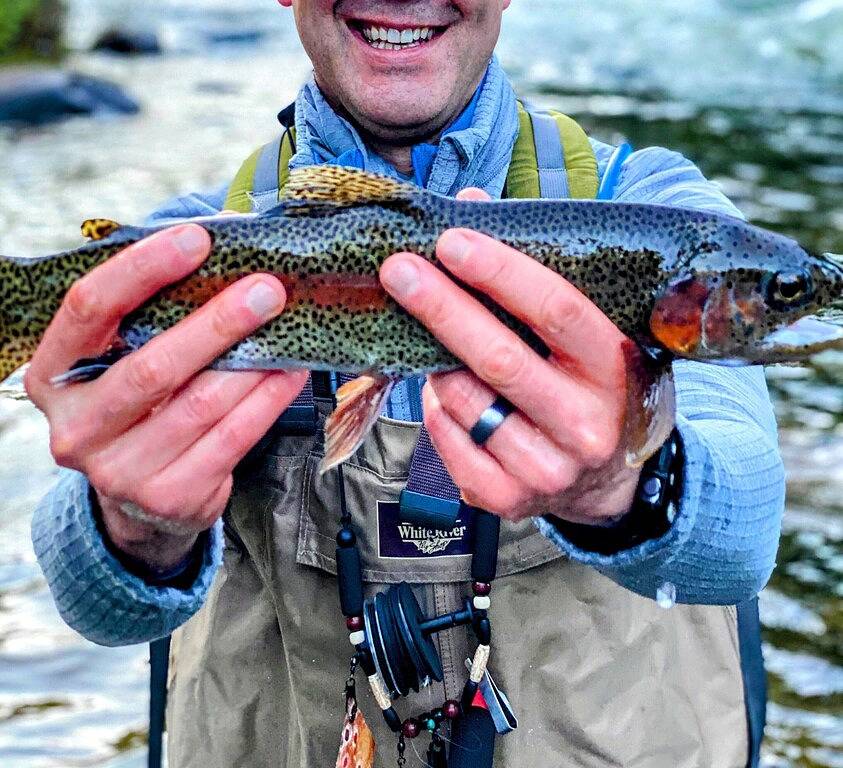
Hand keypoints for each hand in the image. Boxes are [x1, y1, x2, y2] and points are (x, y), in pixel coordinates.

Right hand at [25, 224, 306, 569]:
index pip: (88, 309)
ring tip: (286, 329)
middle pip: (152, 366)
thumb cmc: (140, 407)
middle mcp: (77, 427)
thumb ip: (153, 315)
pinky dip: (266, 401)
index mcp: (53, 376)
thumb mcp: (124, 362)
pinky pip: (230, 439)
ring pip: (200, 405)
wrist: (142, 499)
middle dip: (216, 323)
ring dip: (251, 363)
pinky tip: (289, 374)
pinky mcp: (168, 497)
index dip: (141, 269)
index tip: (197, 239)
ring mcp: (119, 470)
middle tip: (266, 290)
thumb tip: (224, 245)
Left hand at [380, 188, 641, 523]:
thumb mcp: (591, 336)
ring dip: (436, 363)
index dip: (499, 271)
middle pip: (499, 358)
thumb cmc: (594, 390)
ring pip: (466, 401)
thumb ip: (534, 273)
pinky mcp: (508, 499)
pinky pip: (447, 442)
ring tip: (433, 341)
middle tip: (398, 270)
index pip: (556, 310)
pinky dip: (436, 410)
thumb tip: (470, 206)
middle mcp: (586, 425)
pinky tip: (445, 394)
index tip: (450, 241)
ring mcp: (548, 469)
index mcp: (614, 370)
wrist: (610, 483)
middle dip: (441, 307)